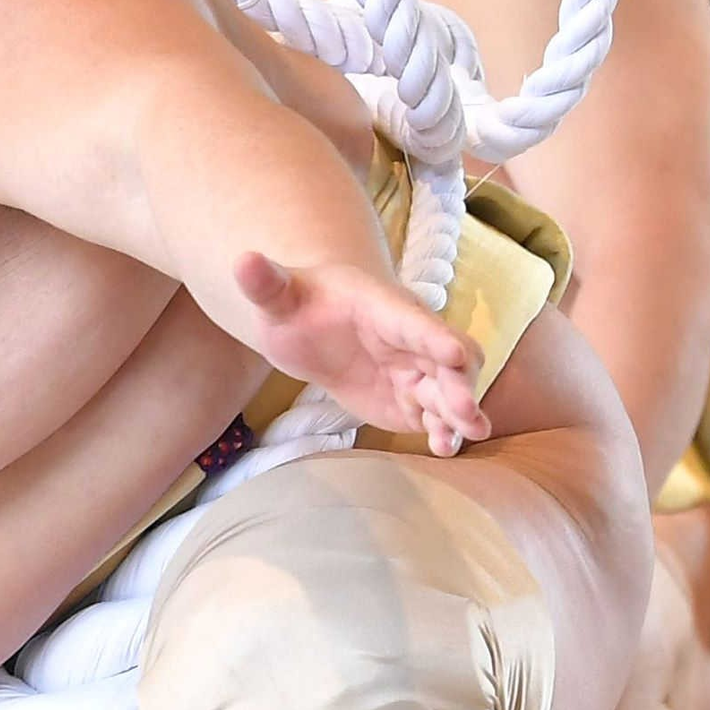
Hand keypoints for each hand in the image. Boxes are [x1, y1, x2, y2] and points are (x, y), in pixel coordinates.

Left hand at [234, 252, 489, 455]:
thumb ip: (266, 284)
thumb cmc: (299, 302)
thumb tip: (243, 260)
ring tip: (462, 437)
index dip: (434, 337)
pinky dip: (442, 431)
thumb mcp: (278, 296)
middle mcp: (410, 337)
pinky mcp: (409, 398)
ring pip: (449, 389)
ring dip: (459, 413)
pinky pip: (433, 415)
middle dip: (460, 385)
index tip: (455, 355)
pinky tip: (442, 448)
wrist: (311, 323)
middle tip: (466, 415)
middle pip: (449, 359)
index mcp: (383, 307)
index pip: (414, 322)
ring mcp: (414, 369)